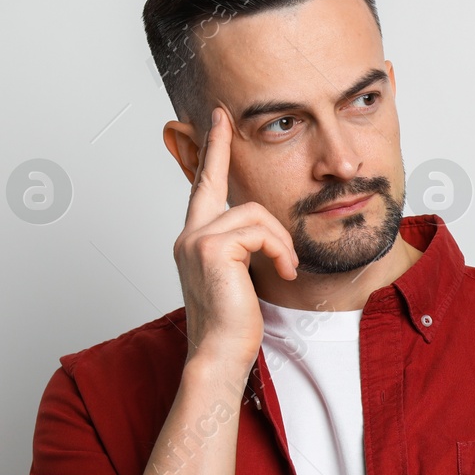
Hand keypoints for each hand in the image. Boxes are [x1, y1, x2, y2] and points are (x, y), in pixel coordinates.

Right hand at [174, 105, 298, 367]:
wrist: (221, 354)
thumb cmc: (234, 325)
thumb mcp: (242, 277)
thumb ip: (245, 248)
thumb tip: (265, 233)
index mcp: (195, 240)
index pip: (202, 186)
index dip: (210, 151)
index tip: (215, 120)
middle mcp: (188, 235)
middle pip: (223, 188)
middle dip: (225, 155)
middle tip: (226, 121)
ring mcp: (195, 240)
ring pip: (252, 214)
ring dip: (280, 241)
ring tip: (286, 267)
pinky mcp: (211, 248)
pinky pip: (258, 231)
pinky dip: (279, 250)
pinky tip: (283, 271)